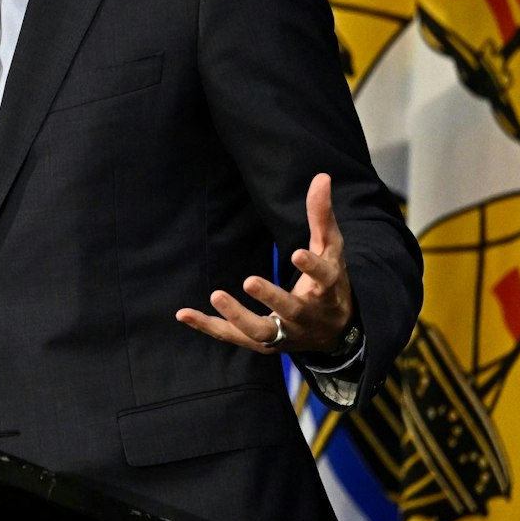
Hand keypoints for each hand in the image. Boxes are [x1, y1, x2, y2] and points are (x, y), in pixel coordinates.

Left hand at [176, 173, 354, 354]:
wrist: (335, 332)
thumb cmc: (331, 282)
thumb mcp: (330, 248)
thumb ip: (321, 215)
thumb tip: (321, 176)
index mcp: (327, 290)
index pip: (324, 278)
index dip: (311, 267)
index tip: (296, 253)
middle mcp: (306, 316)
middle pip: (290, 310)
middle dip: (271, 298)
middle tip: (250, 280)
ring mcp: (285, 334)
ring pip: (261, 331)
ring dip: (237, 316)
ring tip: (216, 295)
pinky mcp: (264, 344)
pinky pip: (234, 336)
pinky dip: (209, 326)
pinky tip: (183, 313)